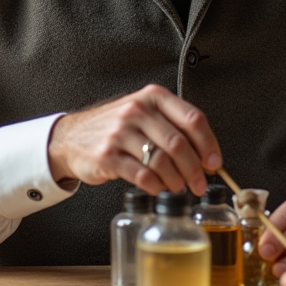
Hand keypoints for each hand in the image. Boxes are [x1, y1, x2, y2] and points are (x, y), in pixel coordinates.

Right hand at [47, 84, 221, 196]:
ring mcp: (120, 133)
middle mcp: (137, 111)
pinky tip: (158, 188)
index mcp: (152, 97)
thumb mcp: (144, 113)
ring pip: (162, 161)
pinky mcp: (108, 156)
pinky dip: (156, 186)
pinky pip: (142, 175)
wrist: (71, 137)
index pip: (192, 119)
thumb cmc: (115, 128)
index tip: (214, 163)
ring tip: (179, 187)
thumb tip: (205, 155)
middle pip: (179, 143)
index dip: (209, 144)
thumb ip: (173, 126)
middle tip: (199, 183)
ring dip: (177, 180)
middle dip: (195, 169)